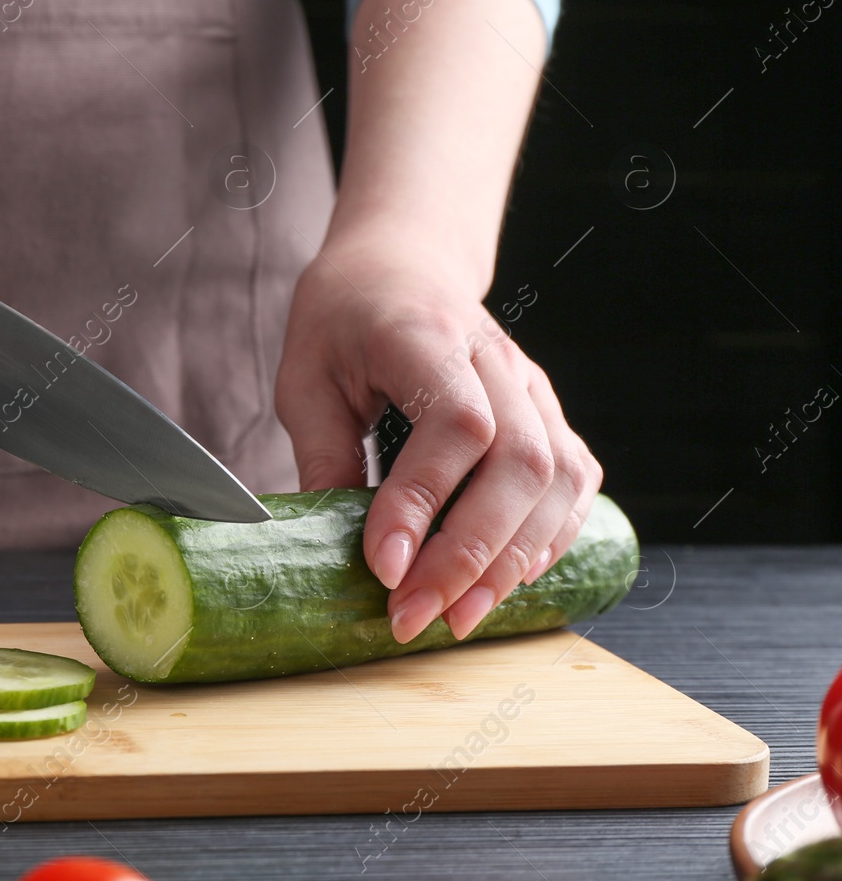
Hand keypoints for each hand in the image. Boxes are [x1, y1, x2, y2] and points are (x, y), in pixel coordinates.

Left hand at [275, 236, 601, 643]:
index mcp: (425, 336)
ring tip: (459, 617)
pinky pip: (575, 479)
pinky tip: (510, 580)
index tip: (384, 567)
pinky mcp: (547, 410)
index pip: (454, 424)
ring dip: (511, 560)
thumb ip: (322, 455)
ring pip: (558, 479)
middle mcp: (495, 358)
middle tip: (413, 614)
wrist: (400, 263)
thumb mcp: (305, 378)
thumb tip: (321, 546)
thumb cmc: (343, 318)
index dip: (426, 502)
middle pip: (519, 463)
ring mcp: (531, 384)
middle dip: (468, 555)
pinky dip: (550, 538)